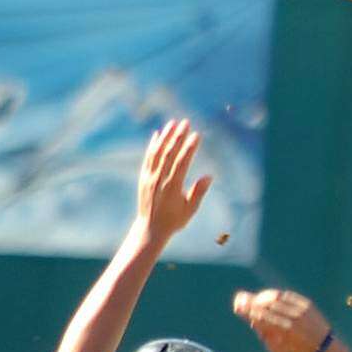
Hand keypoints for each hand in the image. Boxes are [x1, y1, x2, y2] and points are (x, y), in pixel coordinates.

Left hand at [135, 119, 212, 243]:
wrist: (150, 228)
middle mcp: (159, 179)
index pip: (182, 162)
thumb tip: (208, 176)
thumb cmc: (174, 220)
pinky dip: (152, 146)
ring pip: (157, 153)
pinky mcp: (143, 178)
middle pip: (169, 153)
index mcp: (172, 187)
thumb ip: (198, 192)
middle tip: (185, 122)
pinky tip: (157, 135)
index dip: (189, 148)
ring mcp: (149, 177)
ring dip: (165, 136)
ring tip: (172, 123)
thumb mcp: (190, 209)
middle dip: (177, 136)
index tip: (196, 135)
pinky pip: (148, 158)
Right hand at [232, 288, 333, 351]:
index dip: (247, 309)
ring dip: (262, 297)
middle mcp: (292, 318)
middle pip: (266, 304)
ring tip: (254, 300)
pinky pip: (287, 295)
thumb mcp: (276, 351)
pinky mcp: (307, 305)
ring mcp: (301, 310)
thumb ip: (264, 334)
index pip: (260, 316)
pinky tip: (268, 298)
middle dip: (251, 301)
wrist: (324, 350)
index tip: (237, 305)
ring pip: (276, 297)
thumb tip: (252, 318)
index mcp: (284, 332)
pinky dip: (275, 296)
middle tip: (240, 299)